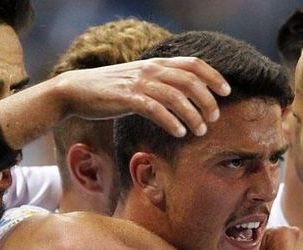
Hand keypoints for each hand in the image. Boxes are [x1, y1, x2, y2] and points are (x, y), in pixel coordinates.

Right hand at [54, 57, 230, 137]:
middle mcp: (150, 69)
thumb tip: (183, 96)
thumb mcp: (138, 80)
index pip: (193, 64)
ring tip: (199, 131)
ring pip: (176, 97)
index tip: (226, 92)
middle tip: (213, 119)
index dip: (213, 77)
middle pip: (190, 81)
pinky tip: (179, 132)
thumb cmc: (110, 90)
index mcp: (156, 63)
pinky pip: (156, 109)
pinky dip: (172, 121)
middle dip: (207, 101)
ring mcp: (139, 83)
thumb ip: (159, 83)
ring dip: (193, 115)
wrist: (76, 91)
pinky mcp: (127, 98)